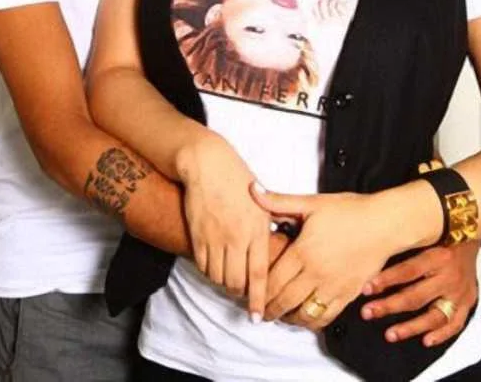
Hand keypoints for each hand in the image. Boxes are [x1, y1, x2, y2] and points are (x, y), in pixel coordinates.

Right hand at [176, 133, 271, 319]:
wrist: (207, 165)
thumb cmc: (238, 179)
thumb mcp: (262, 200)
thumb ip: (271, 223)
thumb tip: (282, 244)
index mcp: (257, 229)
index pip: (259, 274)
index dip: (259, 298)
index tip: (259, 316)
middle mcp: (236, 237)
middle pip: (237, 281)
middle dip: (240, 293)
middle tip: (242, 294)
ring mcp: (215, 237)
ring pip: (219, 277)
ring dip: (224, 283)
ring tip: (230, 280)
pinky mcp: (198, 236)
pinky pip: (203, 266)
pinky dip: (209, 272)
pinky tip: (215, 267)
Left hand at [252, 185, 393, 331]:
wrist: (385, 223)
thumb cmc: (350, 210)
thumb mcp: (312, 202)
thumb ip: (279, 201)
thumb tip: (253, 189)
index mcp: (303, 251)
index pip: (271, 279)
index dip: (257, 291)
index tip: (249, 296)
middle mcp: (316, 273)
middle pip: (284, 300)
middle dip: (269, 309)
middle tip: (260, 312)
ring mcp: (333, 286)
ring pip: (304, 313)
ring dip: (288, 318)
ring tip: (280, 316)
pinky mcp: (349, 294)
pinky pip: (326, 316)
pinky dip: (312, 322)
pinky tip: (305, 318)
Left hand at [361, 242, 480, 346]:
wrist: (473, 231)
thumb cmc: (441, 234)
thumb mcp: (424, 234)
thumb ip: (404, 246)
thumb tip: (372, 257)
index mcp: (438, 256)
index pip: (408, 271)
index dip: (386, 280)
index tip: (365, 289)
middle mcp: (450, 276)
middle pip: (417, 297)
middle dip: (389, 306)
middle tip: (367, 313)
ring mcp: (460, 292)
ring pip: (435, 316)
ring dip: (411, 327)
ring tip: (390, 334)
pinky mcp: (468, 302)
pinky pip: (455, 324)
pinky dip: (441, 335)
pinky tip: (425, 340)